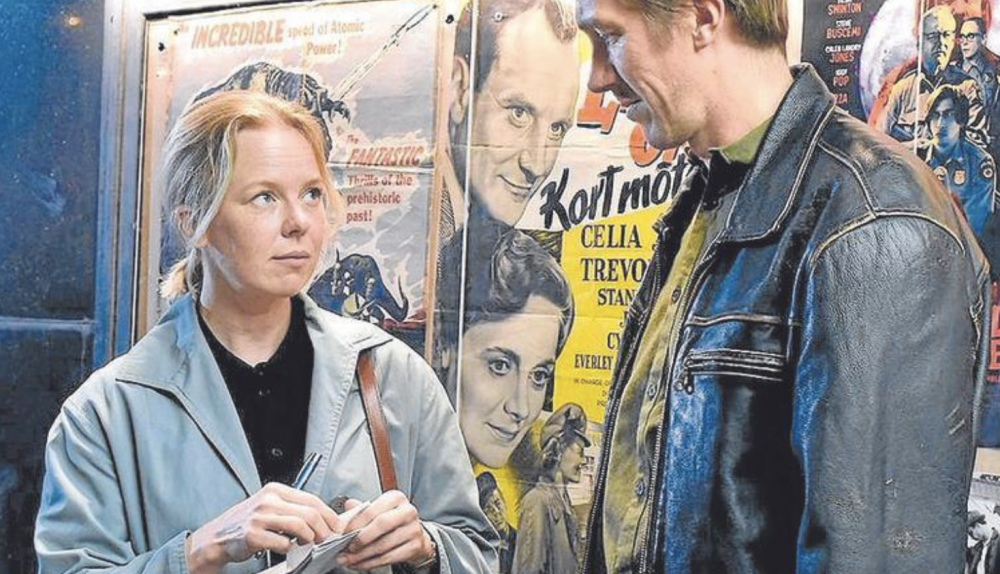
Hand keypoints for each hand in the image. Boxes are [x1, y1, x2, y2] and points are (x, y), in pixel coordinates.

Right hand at [185, 483, 343, 573]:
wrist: (218, 536)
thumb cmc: (247, 522)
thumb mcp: (270, 506)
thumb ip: (293, 508)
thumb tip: (323, 518)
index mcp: (275, 490)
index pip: (311, 499)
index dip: (329, 514)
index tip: (336, 526)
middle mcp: (268, 500)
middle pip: (309, 512)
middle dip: (323, 528)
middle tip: (326, 538)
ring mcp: (259, 517)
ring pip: (299, 525)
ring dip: (309, 538)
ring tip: (308, 543)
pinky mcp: (252, 535)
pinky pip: (281, 543)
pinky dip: (289, 548)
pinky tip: (287, 548)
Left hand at [337, 490, 435, 570]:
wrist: (414, 535)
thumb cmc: (391, 522)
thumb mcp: (378, 510)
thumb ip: (361, 509)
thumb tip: (347, 505)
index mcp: (395, 498)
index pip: (372, 510)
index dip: (355, 523)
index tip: (343, 533)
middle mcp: (407, 511)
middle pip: (381, 524)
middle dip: (361, 539)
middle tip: (348, 548)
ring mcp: (413, 529)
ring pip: (384, 545)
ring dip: (362, 555)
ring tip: (349, 559)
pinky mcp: (415, 546)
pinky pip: (389, 558)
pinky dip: (371, 563)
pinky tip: (361, 563)